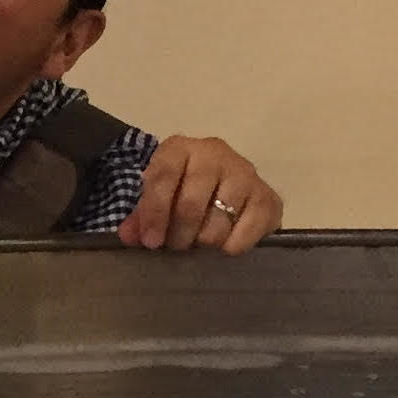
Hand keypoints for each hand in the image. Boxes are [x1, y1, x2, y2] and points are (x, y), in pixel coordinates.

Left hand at [117, 135, 281, 254]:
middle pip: (191, 203)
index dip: (153, 212)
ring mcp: (245, 173)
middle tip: (175, 248)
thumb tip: (129, 237)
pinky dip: (232, 246)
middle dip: (179, 234)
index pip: (163, 176)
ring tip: (198, 247)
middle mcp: (215, 153)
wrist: (228, 183)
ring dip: (204, 243)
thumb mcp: (159, 195)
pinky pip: (248, 230)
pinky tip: (224, 248)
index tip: (150, 241)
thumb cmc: (184, 188)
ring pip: (219, 220)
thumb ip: (142, 215)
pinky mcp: (269, 197)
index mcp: (181, 148)